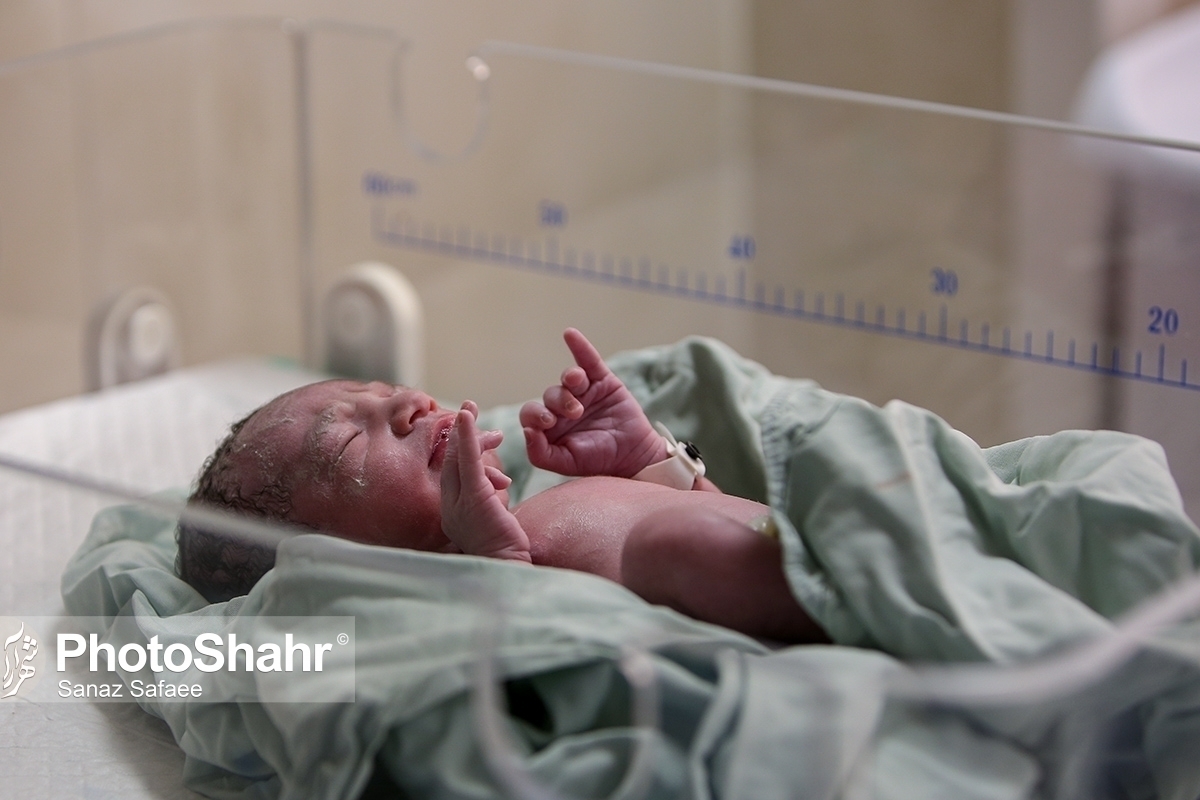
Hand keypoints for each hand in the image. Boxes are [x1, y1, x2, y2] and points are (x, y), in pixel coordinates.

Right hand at [441, 402, 530, 562]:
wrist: (506, 571)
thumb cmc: (505, 552)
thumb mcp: (492, 521)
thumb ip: (489, 501)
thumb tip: (498, 483)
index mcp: (452, 514)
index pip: (451, 474)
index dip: (456, 448)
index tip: (464, 429)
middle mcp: (449, 508)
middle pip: (450, 462)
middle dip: (458, 433)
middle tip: (468, 408)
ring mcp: (458, 504)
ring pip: (456, 459)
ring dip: (465, 432)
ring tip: (473, 412)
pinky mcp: (474, 500)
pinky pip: (468, 463)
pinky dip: (467, 438)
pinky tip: (467, 417)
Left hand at [520, 328, 666, 477]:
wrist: (634, 455)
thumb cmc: (597, 460)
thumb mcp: (565, 462)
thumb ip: (540, 453)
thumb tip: (526, 431)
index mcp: (550, 427)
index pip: (531, 414)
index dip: (535, 415)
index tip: (548, 422)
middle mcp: (563, 408)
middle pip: (550, 395)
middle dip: (560, 402)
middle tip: (575, 413)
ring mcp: (583, 392)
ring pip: (568, 379)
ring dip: (570, 379)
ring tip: (578, 383)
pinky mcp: (602, 381)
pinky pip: (588, 360)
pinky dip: (579, 346)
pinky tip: (569, 334)